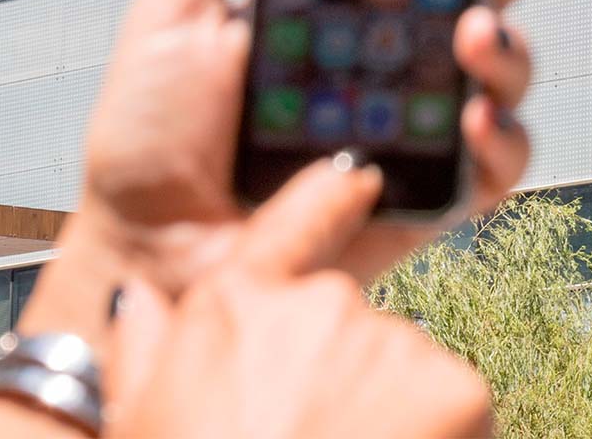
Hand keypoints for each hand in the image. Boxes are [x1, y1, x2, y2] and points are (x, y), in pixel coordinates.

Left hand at [73, 0, 564, 291]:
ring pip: (499, 74)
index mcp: (331, 10)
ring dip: (510, 46)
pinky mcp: (425, 196)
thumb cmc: (150, 140)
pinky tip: (473, 121)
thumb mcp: (171, 14)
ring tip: (479, 34)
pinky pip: (492, 166)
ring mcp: (410, 127)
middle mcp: (383, 62)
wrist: (151, 253)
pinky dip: (500, 140)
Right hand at [105, 159, 492, 438]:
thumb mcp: (141, 421)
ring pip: (398, 363)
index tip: (359, 178)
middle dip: (338, 369)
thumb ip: (142, 349)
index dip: (326, 198)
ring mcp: (390, 338)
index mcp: (236, 304)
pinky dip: (439, 432)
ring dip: (386, 405)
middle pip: (343, 320)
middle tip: (313, 433)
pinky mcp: (454, 386)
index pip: (289, 226)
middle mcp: (318, 302)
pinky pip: (451, 401)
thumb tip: (137, 301)